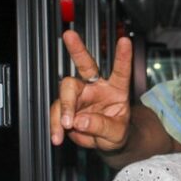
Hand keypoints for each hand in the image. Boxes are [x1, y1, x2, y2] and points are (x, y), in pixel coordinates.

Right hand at [50, 30, 132, 150]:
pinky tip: (57, 135)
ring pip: (66, 91)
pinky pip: (57, 111)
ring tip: (67, 125)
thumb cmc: (116, 132)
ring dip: (64, 108)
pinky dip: (55, 124)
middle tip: (69, 36)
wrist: (106, 143)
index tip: (125, 41)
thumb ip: (102, 126)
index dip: (123, 56)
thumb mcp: (116, 133)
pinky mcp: (67, 107)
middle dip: (77, 49)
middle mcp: (96, 87)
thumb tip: (81, 120)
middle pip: (85, 65)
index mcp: (116, 89)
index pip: (121, 71)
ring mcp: (80, 96)